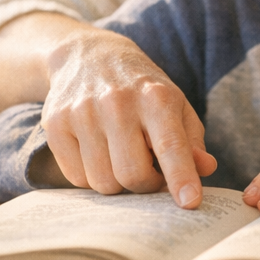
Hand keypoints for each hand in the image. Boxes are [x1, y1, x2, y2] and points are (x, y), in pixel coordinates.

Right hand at [39, 25, 216, 207]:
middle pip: (132, 175)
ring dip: (117, 182)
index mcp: (155, 96)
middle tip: (150, 172)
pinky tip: (98, 152)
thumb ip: (191, 140)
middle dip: (145, 185)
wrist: (86, 56)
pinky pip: (76, 178)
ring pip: (103, 182)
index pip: (170, 145)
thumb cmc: (140, 88)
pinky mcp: (54, 124)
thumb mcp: (174, 104)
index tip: (190, 202)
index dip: (181, 176)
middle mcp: (116, 102)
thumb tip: (205, 170)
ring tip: (122, 157)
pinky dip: (92, 176)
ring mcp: (81, 113)